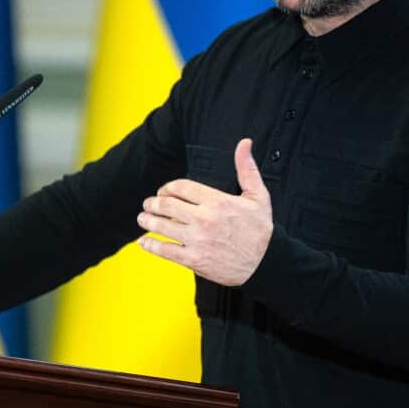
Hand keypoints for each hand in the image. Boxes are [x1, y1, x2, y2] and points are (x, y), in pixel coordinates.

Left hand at [137, 138, 272, 285]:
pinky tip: (144, 241)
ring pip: (162, 226)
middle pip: (166, 205)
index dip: (167, 188)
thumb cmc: (260, 230)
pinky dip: (151, 245)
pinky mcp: (194, 259)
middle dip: (152, 203)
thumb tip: (244, 143)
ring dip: (147, 221)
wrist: (266, 263)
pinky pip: (165, 250)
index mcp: (217, 201)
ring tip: (142, 218)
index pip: (180, 187)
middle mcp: (204, 219)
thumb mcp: (258, 196)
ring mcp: (197, 240)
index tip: (163, 192)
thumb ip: (247, 169)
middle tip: (147, 204)